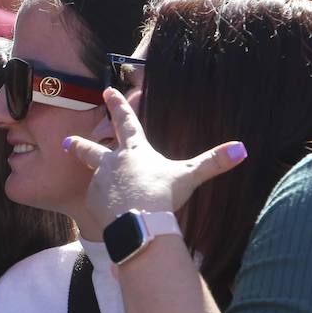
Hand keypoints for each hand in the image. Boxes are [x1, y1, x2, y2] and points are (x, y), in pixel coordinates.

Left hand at [65, 89, 246, 232]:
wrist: (138, 222)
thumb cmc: (163, 194)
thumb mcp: (190, 176)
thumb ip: (214, 162)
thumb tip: (242, 149)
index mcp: (135, 150)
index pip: (125, 121)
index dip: (117, 105)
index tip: (106, 90)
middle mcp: (113, 162)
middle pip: (92, 148)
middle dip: (81, 144)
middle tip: (68, 141)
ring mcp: (100, 181)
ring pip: (94, 178)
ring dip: (96, 181)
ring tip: (102, 191)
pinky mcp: (93, 201)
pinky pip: (98, 202)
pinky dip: (103, 206)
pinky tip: (112, 215)